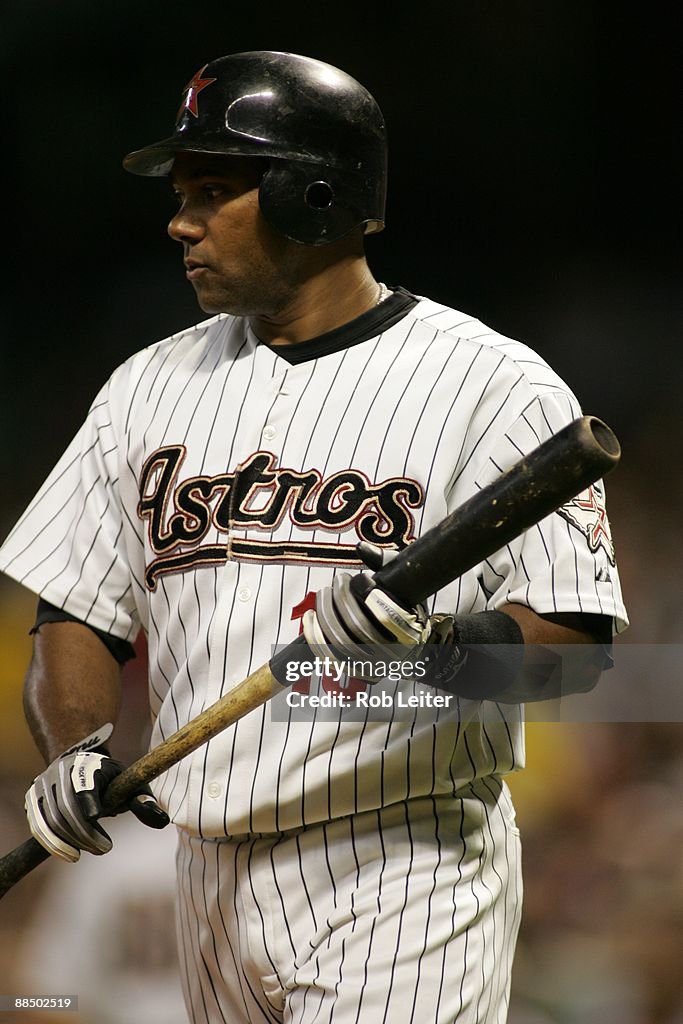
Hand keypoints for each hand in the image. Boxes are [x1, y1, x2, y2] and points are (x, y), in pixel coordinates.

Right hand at [25, 724, 169, 861]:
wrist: (80, 762)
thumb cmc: (111, 778)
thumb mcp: (131, 783)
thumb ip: (144, 801)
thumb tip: (162, 820)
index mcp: (86, 764)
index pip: (83, 789)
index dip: (90, 808)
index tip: (103, 833)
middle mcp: (59, 771)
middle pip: (66, 809)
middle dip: (84, 835)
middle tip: (104, 848)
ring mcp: (42, 784)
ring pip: (49, 820)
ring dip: (67, 843)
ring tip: (84, 854)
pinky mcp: (32, 798)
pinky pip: (38, 826)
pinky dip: (52, 844)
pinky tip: (69, 853)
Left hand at [301, 544, 463, 682]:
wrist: (403, 626)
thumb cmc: (399, 594)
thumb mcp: (397, 573)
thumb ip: (381, 559)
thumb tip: (361, 549)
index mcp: (413, 629)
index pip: (387, 614)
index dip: (366, 594)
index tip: (354, 577)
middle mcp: (398, 652)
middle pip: (360, 628)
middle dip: (340, 600)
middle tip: (334, 583)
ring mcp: (377, 665)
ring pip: (342, 643)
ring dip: (325, 616)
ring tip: (322, 596)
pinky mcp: (359, 670)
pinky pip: (331, 658)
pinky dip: (316, 638)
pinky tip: (310, 618)